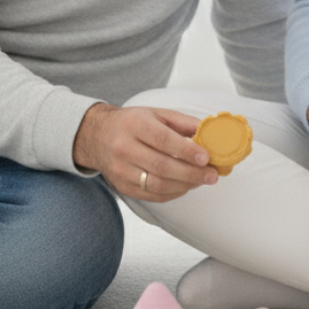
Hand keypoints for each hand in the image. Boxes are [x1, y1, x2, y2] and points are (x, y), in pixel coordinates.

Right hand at [72, 103, 218, 200]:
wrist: (97, 136)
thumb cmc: (132, 123)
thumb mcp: (156, 114)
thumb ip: (183, 122)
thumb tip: (209, 132)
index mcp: (135, 125)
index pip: (163, 140)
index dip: (186, 151)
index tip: (206, 158)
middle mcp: (124, 148)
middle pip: (161, 166)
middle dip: (191, 173)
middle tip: (211, 175)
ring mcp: (121, 170)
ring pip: (156, 184)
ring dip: (184, 185)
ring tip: (201, 181)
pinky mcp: (121, 186)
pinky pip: (151, 195)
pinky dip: (172, 193)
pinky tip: (185, 186)